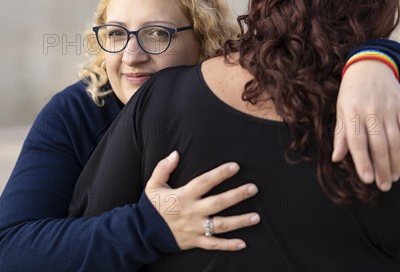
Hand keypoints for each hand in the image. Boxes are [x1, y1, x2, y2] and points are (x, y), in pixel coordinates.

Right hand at [145, 151, 259, 250]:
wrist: (143, 232)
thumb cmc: (152, 206)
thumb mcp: (153, 185)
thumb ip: (164, 168)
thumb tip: (175, 153)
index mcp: (183, 196)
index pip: (205, 182)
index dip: (220, 173)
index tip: (235, 166)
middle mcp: (192, 212)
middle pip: (218, 203)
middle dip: (237, 195)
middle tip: (253, 188)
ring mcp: (195, 228)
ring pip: (221, 225)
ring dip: (240, 221)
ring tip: (256, 217)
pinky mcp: (195, 241)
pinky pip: (214, 244)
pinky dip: (228, 245)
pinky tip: (243, 243)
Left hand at [333, 60, 399, 190]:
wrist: (370, 66)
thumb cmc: (351, 92)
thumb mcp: (340, 110)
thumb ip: (340, 134)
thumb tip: (336, 158)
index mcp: (352, 113)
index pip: (357, 142)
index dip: (362, 161)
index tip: (366, 179)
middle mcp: (371, 111)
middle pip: (378, 145)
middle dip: (381, 168)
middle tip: (384, 186)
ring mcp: (389, 109)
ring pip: (395, 140)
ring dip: (395, 162)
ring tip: (393, 178)